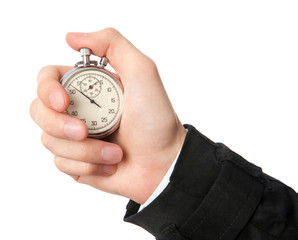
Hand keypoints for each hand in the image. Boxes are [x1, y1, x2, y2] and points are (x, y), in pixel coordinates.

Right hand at [30, 28, 185, 203]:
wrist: (163, 163)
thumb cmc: (156, 121)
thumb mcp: (142, 72)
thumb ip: (112, 44)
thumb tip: (71, 37)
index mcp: (88, 88)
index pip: (47, 79)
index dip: (46, 89)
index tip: (63, 102)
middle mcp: (79, 110)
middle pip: (39, 111)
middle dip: (59, 126)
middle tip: (84, 132)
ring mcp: (76, 138)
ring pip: (50, 141)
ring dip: (86, 151)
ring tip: (115, 152)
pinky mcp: (77, 162)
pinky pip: (62, 164)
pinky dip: (88, 166)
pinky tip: (110, 164)